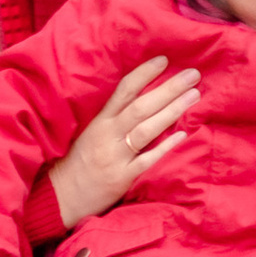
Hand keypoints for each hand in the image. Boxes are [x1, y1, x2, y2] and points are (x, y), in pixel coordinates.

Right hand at [46, 56, 198, 227]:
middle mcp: (108, 135)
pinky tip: (183, 135)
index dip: (144, 74)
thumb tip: (148, 97)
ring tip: (194, 96)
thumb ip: (116, 117)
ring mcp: (115, 156)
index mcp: (101, 121)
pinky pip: (146, 160)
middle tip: (192, 74)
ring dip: (171, 111)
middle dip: (168, 89)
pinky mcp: (121, 177)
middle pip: (140, 107)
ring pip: (146, 130)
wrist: (61, 196)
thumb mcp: (93, 133)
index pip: (124, 91)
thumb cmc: (80, 162)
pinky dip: (164, 147)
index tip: (164, 60)